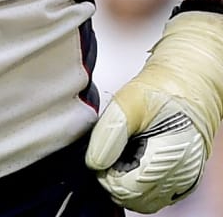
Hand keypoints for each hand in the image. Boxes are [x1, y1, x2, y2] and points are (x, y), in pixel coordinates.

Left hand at [86, 10, 222, 211]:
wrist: (189, 82)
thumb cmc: (163, 88)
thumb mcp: (128, 102)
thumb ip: (109, 134)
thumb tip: (94, 163)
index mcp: (172, 158)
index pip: (129, 189)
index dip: (106, 174)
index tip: (99, 153)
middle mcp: (183, 176)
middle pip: (136, 200)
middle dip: (114, 180)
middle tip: (108, 151)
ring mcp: (184, 180)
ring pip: (144, 201)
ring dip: (125, 183)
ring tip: (119, 153)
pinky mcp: (182, 178)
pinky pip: (154, 194)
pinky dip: (137, 183)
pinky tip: (130, 158)